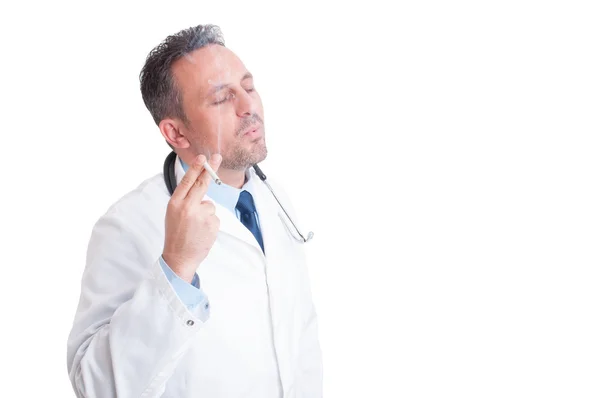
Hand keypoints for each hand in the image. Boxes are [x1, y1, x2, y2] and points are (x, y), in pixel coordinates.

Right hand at [162, 154, 221, 282]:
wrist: (179, 257)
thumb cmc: (176, 234)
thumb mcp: (173, 213)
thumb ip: (185, 200)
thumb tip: (200, 187)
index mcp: (175, 203)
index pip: (187, 181)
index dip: (195, 168)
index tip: (202, 157)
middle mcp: (188, 207)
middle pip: (203, 184)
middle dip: (210, 169)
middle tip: (217, 158)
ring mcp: (201, 215)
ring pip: (210, 205)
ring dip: (206, 214)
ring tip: (195, 227)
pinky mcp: (212, 223)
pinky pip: (214, 217)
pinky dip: (210, 223)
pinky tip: (202, 232)